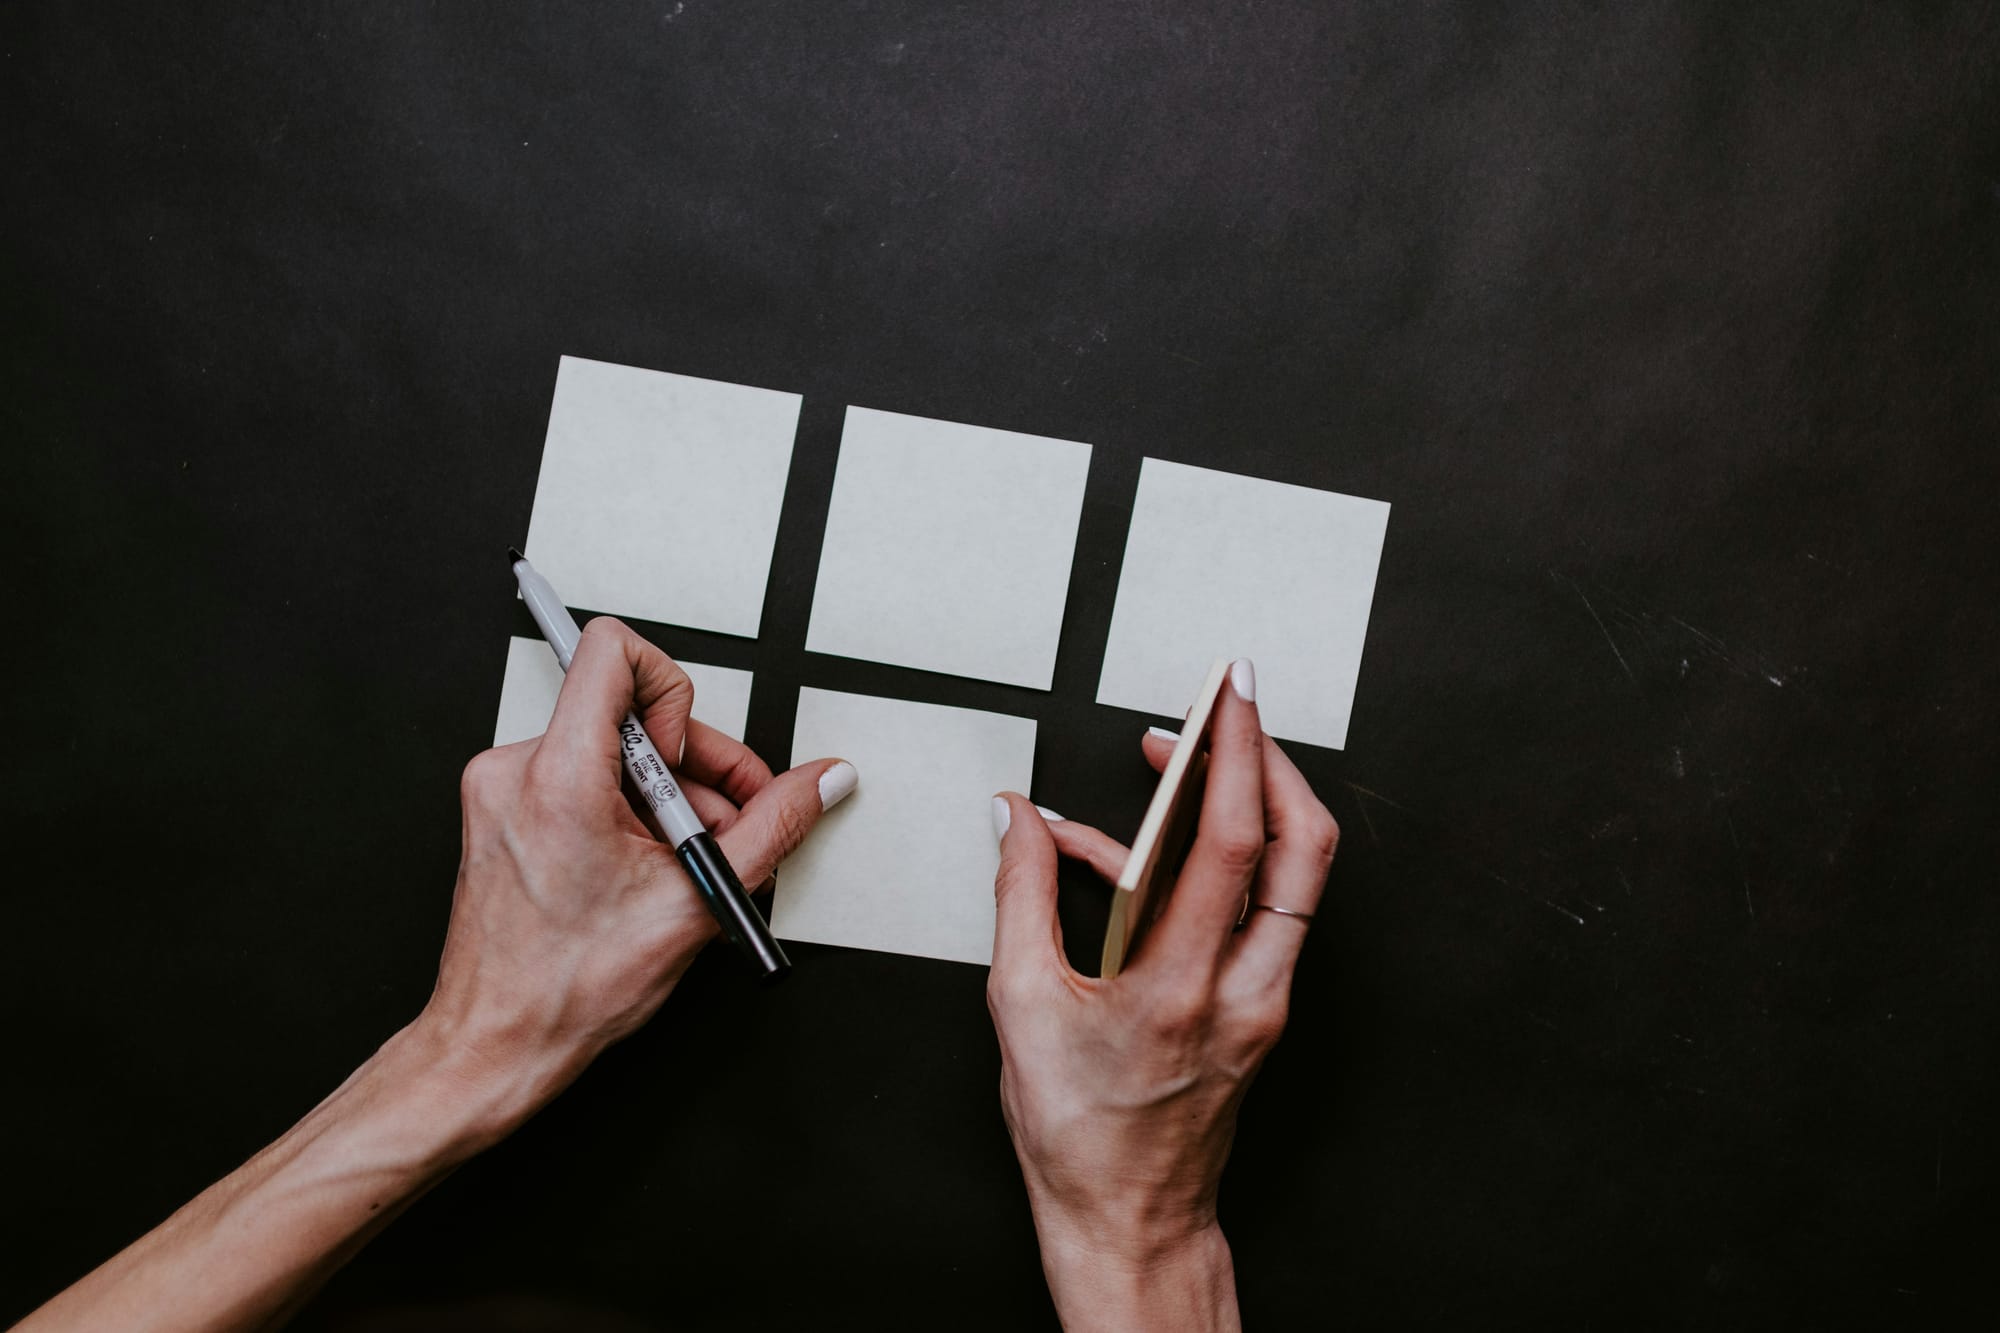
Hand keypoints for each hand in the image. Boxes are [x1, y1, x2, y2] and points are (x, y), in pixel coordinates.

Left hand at [419, 616, 853, 1131]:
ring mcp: (500, 787)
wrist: (497, 1043)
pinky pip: (581, 776)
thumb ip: (772, 827)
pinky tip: (645, 868)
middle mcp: (516, 768)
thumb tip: (818, 783)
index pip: (614, 651)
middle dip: (694, 771)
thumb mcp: (696, 901)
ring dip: (666, 800)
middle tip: (725, 828)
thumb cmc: (567, 989)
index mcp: (559, 777)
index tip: (691, 757)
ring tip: (682, 865)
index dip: (675, 690)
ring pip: (611, 750)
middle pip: (630, 713)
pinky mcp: (499, 808)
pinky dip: (627, 812)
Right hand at [988, 660, 1336, 1331]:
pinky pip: (1259, 910)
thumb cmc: (1079, 1135)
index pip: (1234, 846)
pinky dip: (1219, 862)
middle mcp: (1244, 992)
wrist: (1132, 1219)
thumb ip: (1020, 896)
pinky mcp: (1264, 1008)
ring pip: (1296, 877)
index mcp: (1178, 990)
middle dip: (1269, 759)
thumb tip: (1017, 821)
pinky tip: (1145, 854)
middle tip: (1230, 708)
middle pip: (1303, 848)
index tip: (1228, 697)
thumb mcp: (1020, 1007)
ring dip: (1254, 803)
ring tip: (1189, 764)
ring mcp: (1266, 1002)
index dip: (1238, 756)